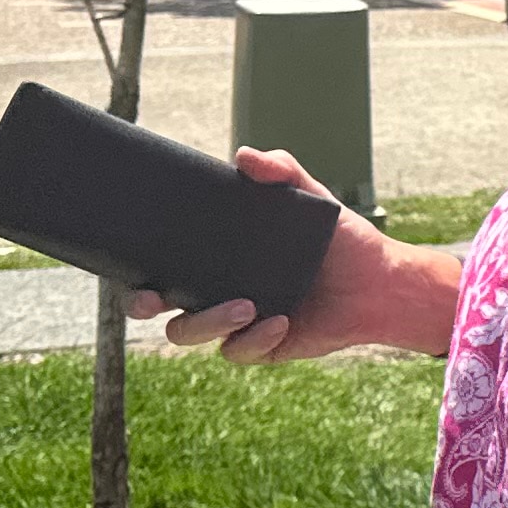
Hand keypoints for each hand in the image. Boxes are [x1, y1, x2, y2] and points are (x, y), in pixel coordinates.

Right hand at [125, 148, 451, 364]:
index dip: (131, 266)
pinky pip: (237, 351)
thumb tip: (244, 156)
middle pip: (156, 304)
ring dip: (208, 321)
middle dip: (142, 303)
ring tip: (246, 305)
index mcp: (216, 254)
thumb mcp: (312, 197)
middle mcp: (215, 288)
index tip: (129, 265)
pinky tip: (280, 321)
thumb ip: (282, 171)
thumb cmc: (339, 237)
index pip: (159, 261)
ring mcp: (234, 320)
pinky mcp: (259, 345)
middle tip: (154, 298)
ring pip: (188, 332)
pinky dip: (254, 338)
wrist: (378, 281)